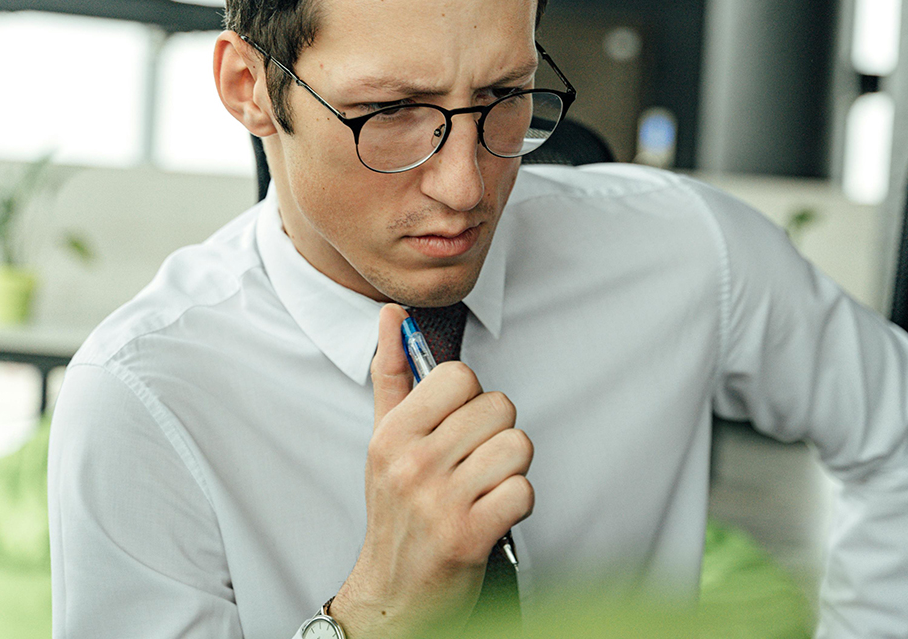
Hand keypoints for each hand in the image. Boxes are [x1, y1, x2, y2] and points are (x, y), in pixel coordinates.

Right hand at [328, 304, 533, 638]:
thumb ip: (392, 374)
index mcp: (393, 434)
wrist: (393, 593)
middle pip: (499, 408)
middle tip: (473, 464)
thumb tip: (392, 315)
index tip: (458, 427)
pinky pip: (524, 491)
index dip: (471, 399)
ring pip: (518, 446)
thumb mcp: (383, 440)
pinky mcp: (469, 535)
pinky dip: (517, 504)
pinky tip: (492, 513)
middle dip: (496, 435)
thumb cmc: (396, 512)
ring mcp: (440, 501)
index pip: (460, 376)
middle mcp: (413, 464)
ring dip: (511, 470)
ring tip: (484, 488)